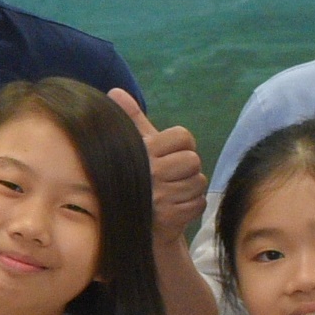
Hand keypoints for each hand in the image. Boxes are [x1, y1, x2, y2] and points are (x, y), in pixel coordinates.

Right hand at [112, 89, 205, 240]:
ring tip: (172, 192)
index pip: (183, 137)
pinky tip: (175, 206)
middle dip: (187, 168)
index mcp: (144, 151)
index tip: (170, 153)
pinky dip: (191, 206)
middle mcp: (151, 172)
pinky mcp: (169, 217)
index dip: (182, 144)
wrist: (121, 224)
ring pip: (198, 183)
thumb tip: (116, 91)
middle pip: (193, 160)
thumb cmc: (131, 178)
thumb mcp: (129, 146)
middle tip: (172, 175)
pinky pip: (198, 204)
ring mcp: (160, 196)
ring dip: (190, 189)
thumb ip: (130, 119)